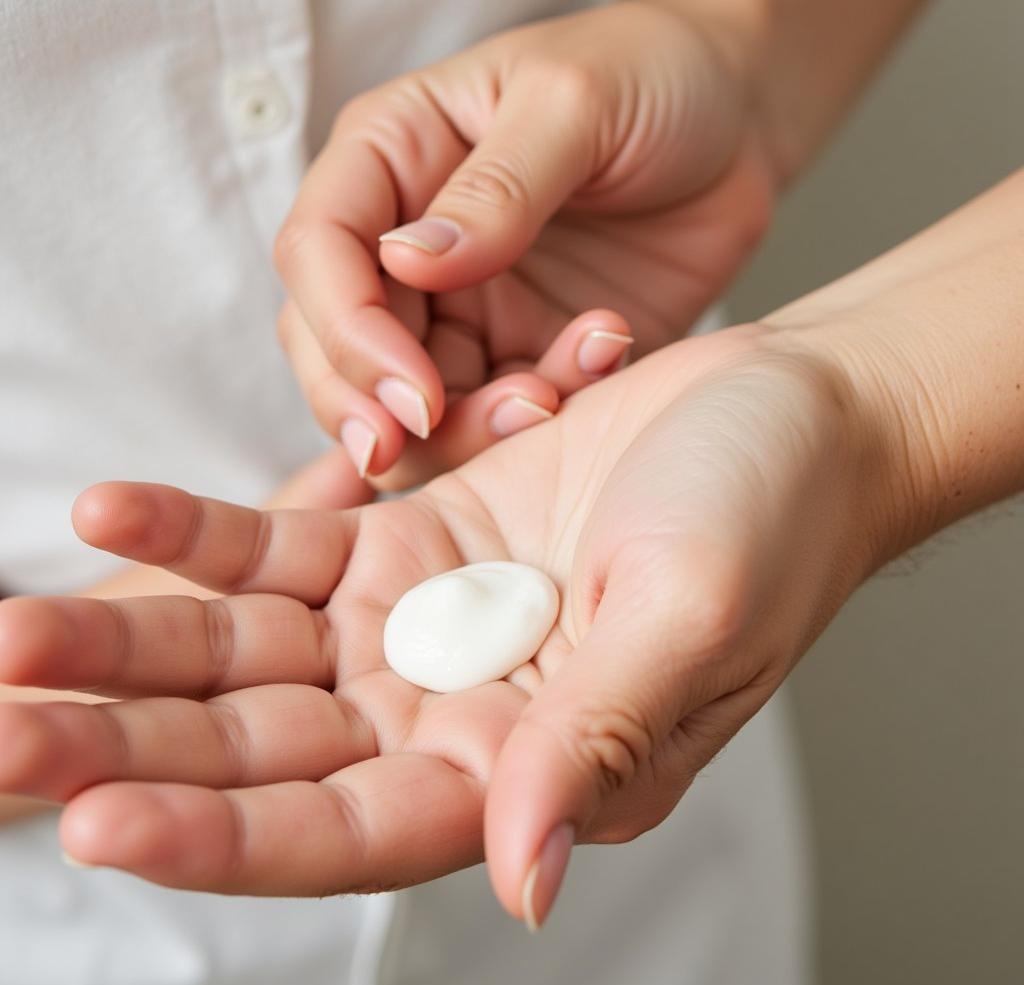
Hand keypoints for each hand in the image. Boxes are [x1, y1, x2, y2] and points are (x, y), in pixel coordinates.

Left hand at [0, 330, 889, 924]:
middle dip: (129, 743)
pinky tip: (112, 517)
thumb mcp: (689, 627)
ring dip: (132, 642)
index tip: (99, 819)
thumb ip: (595, 747)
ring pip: (248, 651)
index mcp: (527, 766)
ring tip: (13, 631)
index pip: (351, 829)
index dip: (227, 835)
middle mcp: (456, 709)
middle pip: (265, 750)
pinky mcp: (409, 533)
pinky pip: (280, 545)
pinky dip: (199, 536)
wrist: (789, 416)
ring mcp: (421, 620)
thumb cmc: (771, 522)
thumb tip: (524, 881)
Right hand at [275, 3, 775, 486]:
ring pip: (410, 405)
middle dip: (376, 408)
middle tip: (435, 435)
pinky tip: (601, 357)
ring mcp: (464, 310)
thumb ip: (494, 187)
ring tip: (546, 398)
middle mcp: (409, 246)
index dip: (347, 333)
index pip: (319, 253)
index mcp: (391, 160)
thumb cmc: (650, 73)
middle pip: (338, 350)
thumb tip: (408, 264)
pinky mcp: (522, 354)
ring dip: (462, 430)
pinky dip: (536, 419)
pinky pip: (500, 416)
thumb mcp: (573, 104)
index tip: (412, 391)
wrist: (737, 123)